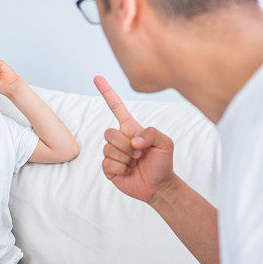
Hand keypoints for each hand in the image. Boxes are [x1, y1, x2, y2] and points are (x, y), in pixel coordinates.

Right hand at [95, 76, 175, 203]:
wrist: (159, 185)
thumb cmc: (163, 162)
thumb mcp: (166, 143)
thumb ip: (151, 133)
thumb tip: (132, 140)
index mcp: (131, 128)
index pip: (116, 108)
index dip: (107, 92)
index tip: (97, 78)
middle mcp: (119, 139)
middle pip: (109, 132)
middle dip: (126, 145)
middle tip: (139, 154)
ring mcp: (112, 153)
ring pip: (109, 149)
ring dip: (126, 158)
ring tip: (135, 163)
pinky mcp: (109, 168)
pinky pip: (108, 163)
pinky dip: (121, 168)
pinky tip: (129, 172)